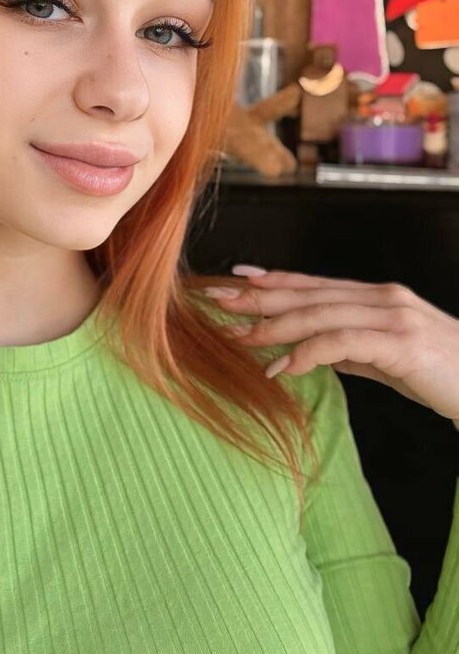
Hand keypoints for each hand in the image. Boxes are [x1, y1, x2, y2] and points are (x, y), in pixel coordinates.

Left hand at [206, 269, 458, 426]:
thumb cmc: (438, 374)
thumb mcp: (385, 357)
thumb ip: (349, 347)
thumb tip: (309, 348)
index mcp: (376, 296)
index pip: (314, 283)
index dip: (273, 279)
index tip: (236, 278)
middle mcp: (382, 297)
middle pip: (308, 292)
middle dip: (259, 296)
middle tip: (217, 300)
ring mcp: (392, 316)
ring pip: (318, 314)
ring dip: (273, 326)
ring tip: (238, 337)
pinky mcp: (401, 342)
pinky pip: (340, 342)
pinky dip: (306, 353)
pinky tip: (281, 367)